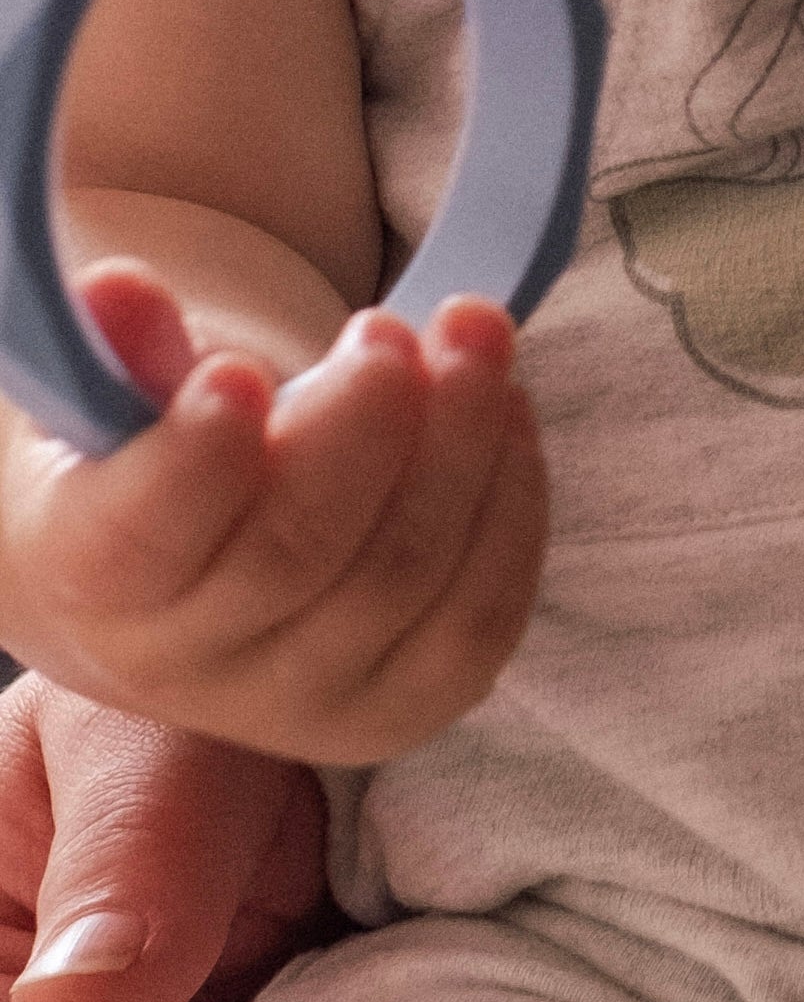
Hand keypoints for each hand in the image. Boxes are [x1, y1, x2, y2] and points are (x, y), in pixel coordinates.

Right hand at [0, 281, 541, 757]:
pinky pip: (480, 620)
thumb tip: (122, 289)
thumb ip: (124, 350)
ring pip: (405, 581)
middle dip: (364, 424)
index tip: (242, 371)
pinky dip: (511, 504)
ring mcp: (299, 705)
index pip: (141, 538)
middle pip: (295, 555)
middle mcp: (188, 668)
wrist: (179, 591)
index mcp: (93, 584)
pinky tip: (507, 411)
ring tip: (474, 336)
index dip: (197, 460)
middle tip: (393, 327)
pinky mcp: (398, 712)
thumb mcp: (112, 405)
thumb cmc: (148, 469)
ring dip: (462, 445)